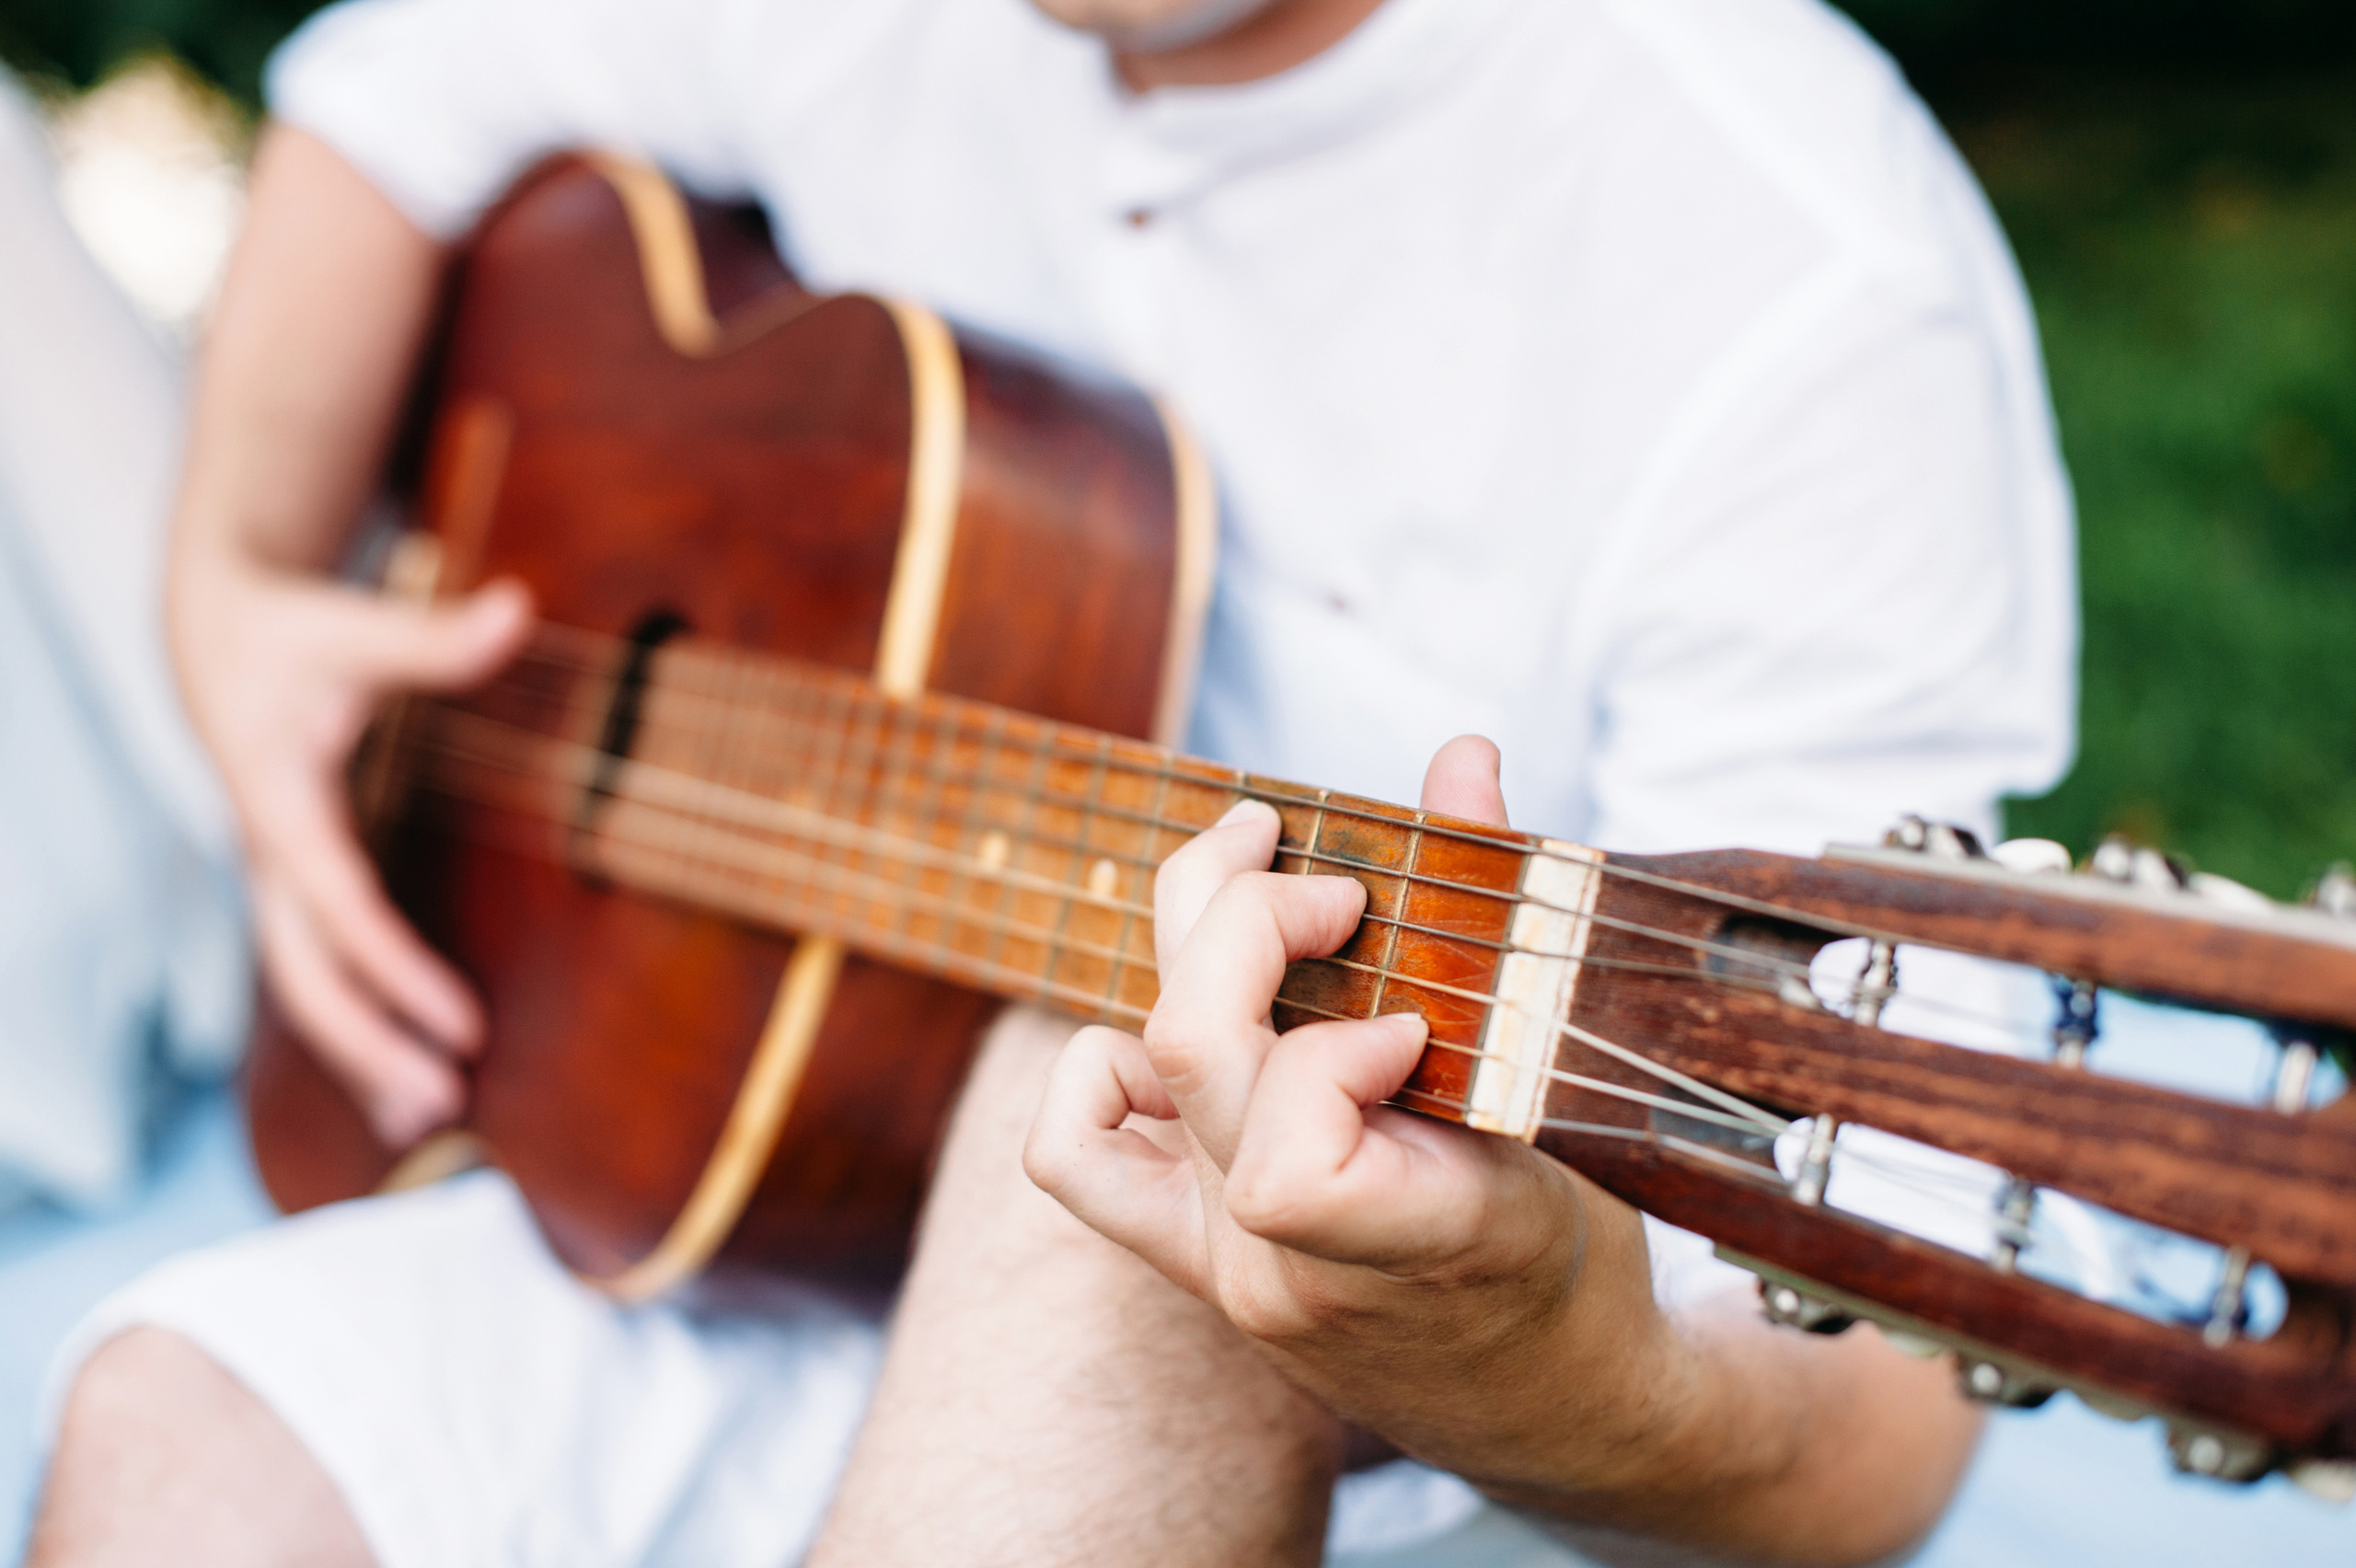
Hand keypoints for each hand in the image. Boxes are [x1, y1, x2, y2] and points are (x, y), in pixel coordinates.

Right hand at [175, 557, 532, 1146]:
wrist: (216, 640)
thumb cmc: (291, 635)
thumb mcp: (356, 628)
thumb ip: (438, 636)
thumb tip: (518, 606)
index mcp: (281, 804)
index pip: (342, 906)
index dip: (397, 968)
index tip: (461, 1022)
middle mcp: (270, 857)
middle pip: (306, 974)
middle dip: (368, 1042)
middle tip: (443, 1103)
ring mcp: (275, 880)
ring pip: (305, 987)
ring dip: (361, 1054)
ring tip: (426, 1120)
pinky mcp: (291, 888)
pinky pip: (319, 972)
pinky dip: (356, 1026)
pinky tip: (400, 1080)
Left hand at [1025, 737, 1677, 1494]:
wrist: (1548, 1409)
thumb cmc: (1574, 1258)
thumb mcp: (1571, 1105)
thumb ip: (1500, 919)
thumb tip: (1460, 754)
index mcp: (1407, 1246)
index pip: (1289, 1165)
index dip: (1339, 1053)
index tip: (1416, 1023)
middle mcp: (1280, 1265)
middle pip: (1191, 1052)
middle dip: (1247, 919)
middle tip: (1326, 883)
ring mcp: (1218, 1265)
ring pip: (1123, 1080)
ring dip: (1187, 966)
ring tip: (1255, 915)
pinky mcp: (1184, 1257)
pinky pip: (1080, 1155)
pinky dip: (1100, 1066)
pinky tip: (1177, 1031)